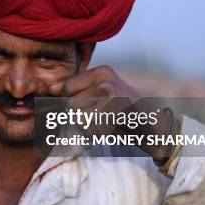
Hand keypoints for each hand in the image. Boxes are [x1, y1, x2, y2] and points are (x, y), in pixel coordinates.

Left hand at [51, 65, 172, 158]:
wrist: (153, 128)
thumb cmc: (122, 115)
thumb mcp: (102, 95)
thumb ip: (80, 93)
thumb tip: (51, 92)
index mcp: (101, 71)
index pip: (66, 86)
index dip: (68, 101)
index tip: (83, 108)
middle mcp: (104, 78)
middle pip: (70, 102)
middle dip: (80, 115)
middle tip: (101, 117)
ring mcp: (110, 92)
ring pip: (79, 116)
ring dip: (88, 126)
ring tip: (106, 122)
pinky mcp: (114, 109)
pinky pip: (90, 126)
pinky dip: (97, 132)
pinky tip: (112, 127)